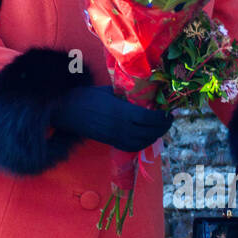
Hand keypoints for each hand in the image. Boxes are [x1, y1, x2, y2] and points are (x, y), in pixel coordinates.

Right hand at [49, 85, 172, 151]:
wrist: (67, 111)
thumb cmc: (87, 96)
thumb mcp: (109, 91)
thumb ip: (126, 95)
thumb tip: (141, 93)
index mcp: (121, 112)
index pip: (148, 118)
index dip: (161, 118)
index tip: (168, 113)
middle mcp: (121, 127)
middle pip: (148, 132)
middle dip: (162, 127)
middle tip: (169, 120)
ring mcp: (115, 137)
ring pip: (142, 141)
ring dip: (154, 136)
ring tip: (161, 128)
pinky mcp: (111, 142)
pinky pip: (132, 147)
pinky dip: (143, 143)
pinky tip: (148, 137)